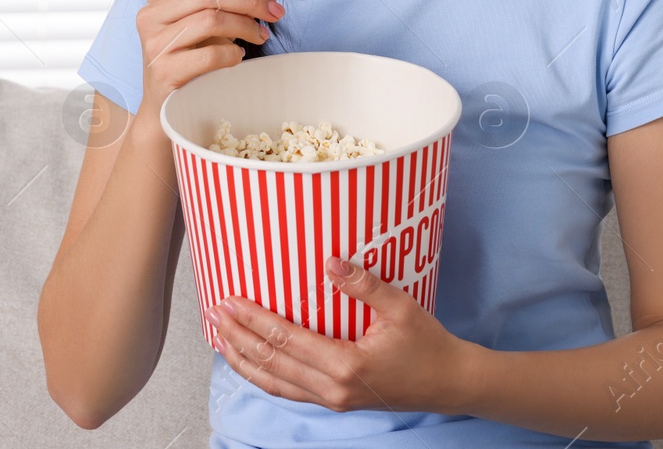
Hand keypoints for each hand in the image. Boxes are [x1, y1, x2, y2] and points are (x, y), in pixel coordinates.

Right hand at [135, 0, 284, 117]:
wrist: (166, 105)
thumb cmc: (189, 57)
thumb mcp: (205, 22)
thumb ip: (228, 1)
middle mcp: (151, 14)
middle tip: (275, 11)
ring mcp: (155, 42)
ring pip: (211, 20)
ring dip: (245, 26)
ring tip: (261, 35)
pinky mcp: (164, 70)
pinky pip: (210, 54)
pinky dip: (232, 54)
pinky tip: (238, 57)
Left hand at [208, 256, 475, 414]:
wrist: (449, 383)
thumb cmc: (428, 345)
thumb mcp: (402, 308)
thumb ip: (366, 284)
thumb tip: (331, 261)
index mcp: (346, 364)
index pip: (285, 340)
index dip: (254, 320)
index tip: (230, 301)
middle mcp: (333, 388)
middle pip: (270, 364)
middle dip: (238, 338)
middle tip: (213, 314)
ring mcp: (332, 399)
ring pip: (274, 383)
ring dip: (243, 360)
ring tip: (220, 338)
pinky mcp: (335, 401)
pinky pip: (288, 390)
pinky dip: (263, 376)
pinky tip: (251, 361)